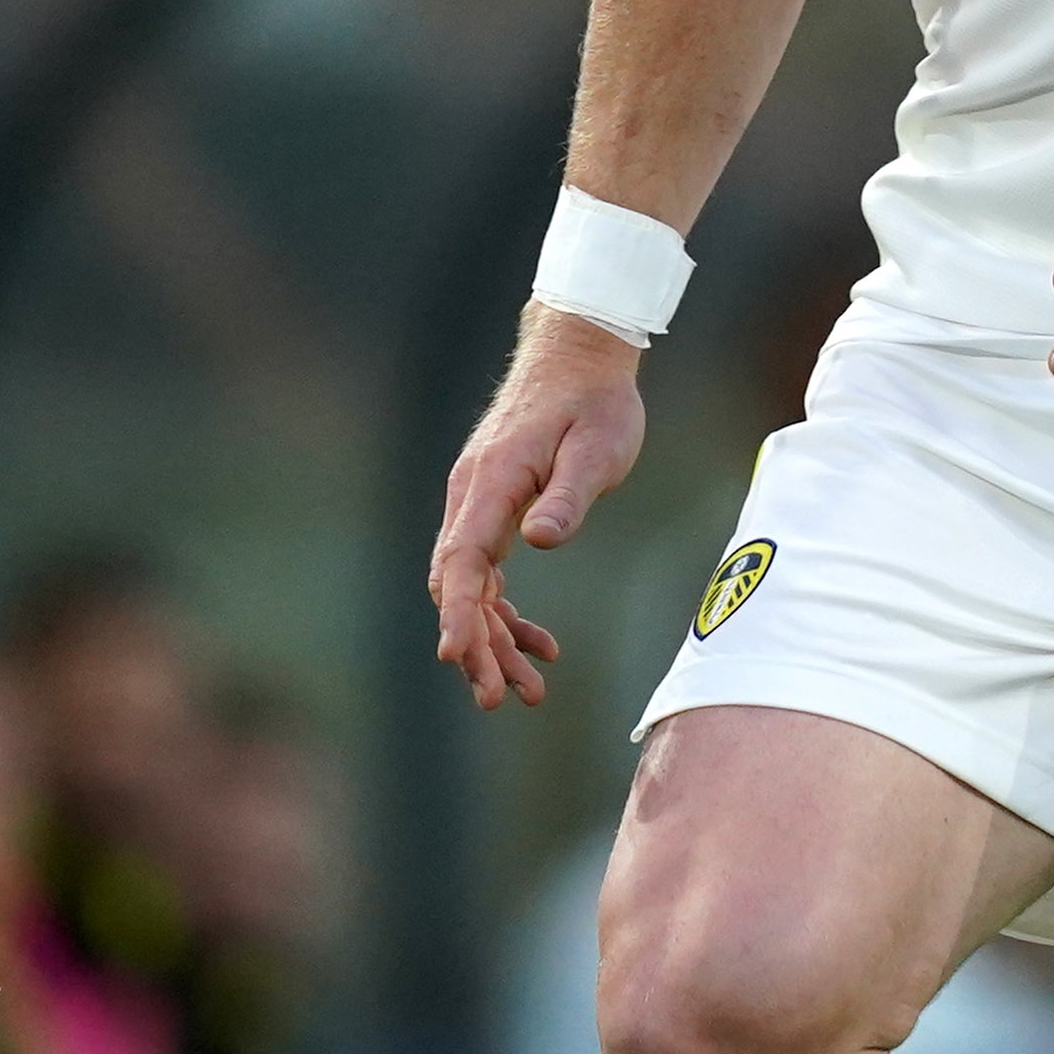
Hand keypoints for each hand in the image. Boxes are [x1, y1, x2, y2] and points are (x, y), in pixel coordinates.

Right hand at [427, 307, 650, 709]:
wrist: (580, 355)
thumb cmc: (595, 402)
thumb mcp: (597, 448)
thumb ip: (568, 496)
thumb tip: (536, 540)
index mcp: (492, 483)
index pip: (463, 560)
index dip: (457, 614)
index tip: (455, 657)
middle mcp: (472, 496)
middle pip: (459, 585)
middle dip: (476, 646)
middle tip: (503, 698)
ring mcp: (478, 503)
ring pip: (471, 586)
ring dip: (492, 639)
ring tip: (529, 689)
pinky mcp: (494, 508)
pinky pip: (487, 572)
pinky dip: (505, 611)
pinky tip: (538, 641)